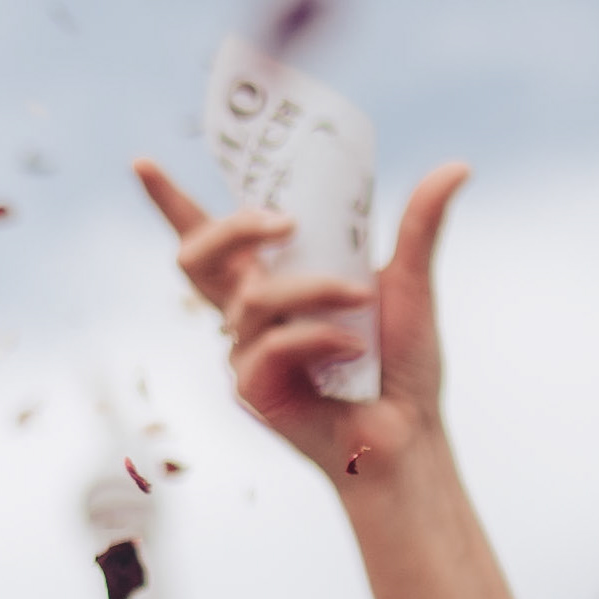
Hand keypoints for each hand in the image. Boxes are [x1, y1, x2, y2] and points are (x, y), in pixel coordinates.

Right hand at [132, 156, 463, 483]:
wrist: (410, 435)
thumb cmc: (402, 367)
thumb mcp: (410, 282)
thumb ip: (418, 227)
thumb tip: (456, 167)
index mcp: (271, 283)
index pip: (208, 239)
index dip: (169, 202)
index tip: (142, 163)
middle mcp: (247, 314)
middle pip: (197, 255)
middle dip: (234, 227)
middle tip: (283, 221)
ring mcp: (244, 351)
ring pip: (255, 296)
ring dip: (315, 290)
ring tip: (364, 301)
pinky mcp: (251, 387)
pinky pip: (276, 342)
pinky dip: (322, 338)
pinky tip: (354, 350)